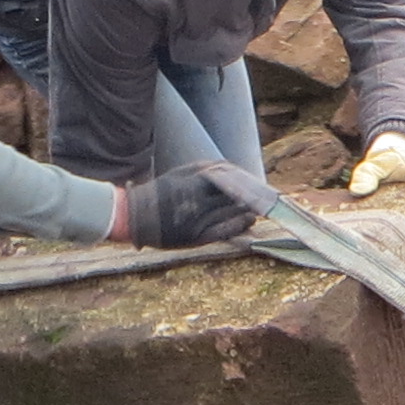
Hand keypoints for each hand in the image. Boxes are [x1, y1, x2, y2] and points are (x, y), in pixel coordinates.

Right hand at [124, 161, 253, 251]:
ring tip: (262, 207)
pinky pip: (223, 232)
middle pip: (233, 198)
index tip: (258, 182)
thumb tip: (230, 167)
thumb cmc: (159, 192)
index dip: (246, 182)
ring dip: (249, 210)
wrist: (135, 218)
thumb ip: (204, 169)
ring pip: (230, 214)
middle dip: (252, 196)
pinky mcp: (195, 238)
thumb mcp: (179, 173)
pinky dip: (238, 226)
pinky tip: (249, 221)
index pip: (227, 180)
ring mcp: (196, 221)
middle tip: (269, 195)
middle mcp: (196, 203)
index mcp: (191, 184)